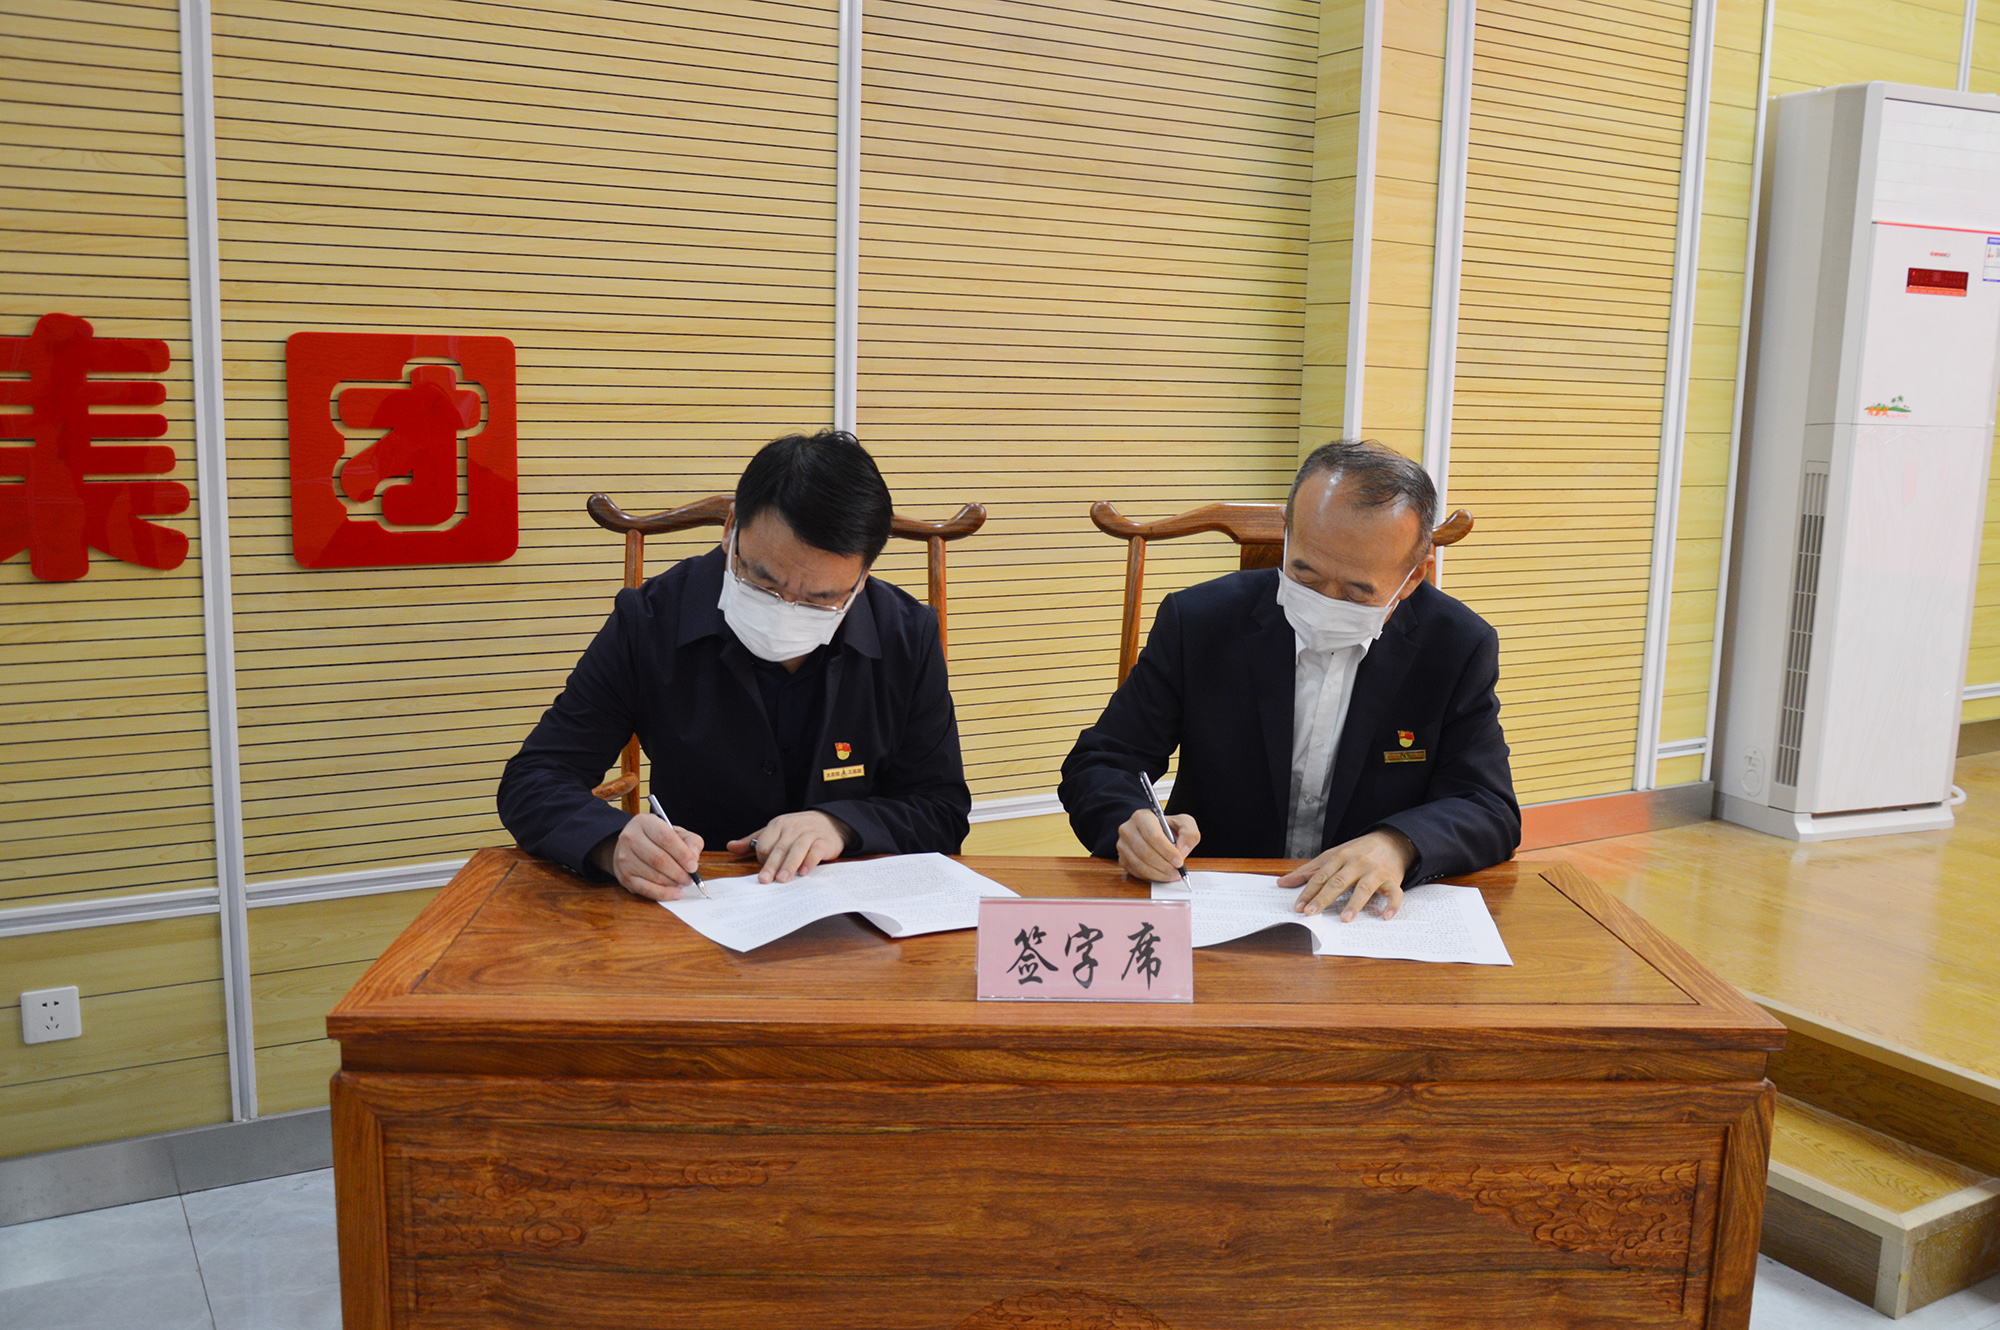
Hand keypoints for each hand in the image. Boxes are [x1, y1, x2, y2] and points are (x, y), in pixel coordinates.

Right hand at [593, 815, 703, 900]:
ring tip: (683, 882)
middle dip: (679, 872)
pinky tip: (675, 893)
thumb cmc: (656, 839)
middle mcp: (631, 838)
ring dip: (673, 883)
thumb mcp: (675, 832)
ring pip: (654, 876)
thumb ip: (690, 841)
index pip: (666, 838)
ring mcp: (625, 858)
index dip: (682, 854)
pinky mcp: (624, 876)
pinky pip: (646, 889)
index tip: (693, 866)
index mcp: (644, 822)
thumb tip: (693, 857)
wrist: (629, 846)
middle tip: (690, 878)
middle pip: (659, 859)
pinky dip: (663, 894)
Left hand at [727, 811, 854, 882]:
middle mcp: (792, 828)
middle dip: (771, 865)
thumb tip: (731, 847)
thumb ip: (753, 841)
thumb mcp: (775, 831)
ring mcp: (809, 834)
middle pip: (779, 848)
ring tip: (782, 879)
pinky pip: (815, 851)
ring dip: (789, 865)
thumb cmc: (798, 830)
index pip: (765, 843)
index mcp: (777, 825)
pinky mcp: (823, 841)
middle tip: (765, 880)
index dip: (762, 859)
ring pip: (796, 849)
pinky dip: (809, 861)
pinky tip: (804, 872)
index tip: (764, 872)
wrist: (830, 822)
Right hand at [1115, 809, 1199, 882]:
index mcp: (1142, 817)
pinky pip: (1136, 873)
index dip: (1167, 851)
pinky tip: (1162, 875)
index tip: (1179, 861)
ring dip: (1159, 874)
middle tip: (1177, 871)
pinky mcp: (1122, 859)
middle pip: (1146, 853)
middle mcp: (1128, 830)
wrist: (1156, 833)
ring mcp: (1122, 845)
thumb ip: (1189, 833)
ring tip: (1172, 875)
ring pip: (1140, 865)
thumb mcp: (1184, 823)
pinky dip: (1151, 877)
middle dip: (1165, 865)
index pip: (1153, 836)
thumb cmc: (1168, 828)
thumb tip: (1181, 850)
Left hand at [1278, 828, 1416, 920]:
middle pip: (1339, 882)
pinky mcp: (1392, 879)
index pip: (1321, 876)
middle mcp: (1357, 864)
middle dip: (1324, 898)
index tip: (1299, 906)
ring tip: (1345, 918)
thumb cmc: (1358, 851)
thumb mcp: (1332, 856)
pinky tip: (1385, 916)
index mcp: (1340, 857)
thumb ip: (1308, 870)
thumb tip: (1283, 883)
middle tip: (1312, 913)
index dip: (1309, 891)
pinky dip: (1392, 904)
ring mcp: (1375, 871)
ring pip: (1364, 888)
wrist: (1391, 841)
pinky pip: (1394, 893)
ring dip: (1354, 903)